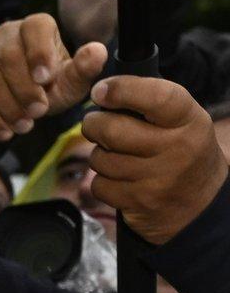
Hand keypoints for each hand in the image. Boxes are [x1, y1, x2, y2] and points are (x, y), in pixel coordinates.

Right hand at [0, 13, 106, 151]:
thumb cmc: (50, 88)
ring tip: (24, 127)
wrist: (16, 106)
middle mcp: (7, 32)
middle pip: (8, 55)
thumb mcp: (70, 82)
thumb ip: (84, 69)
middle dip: (23, 88)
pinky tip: (4, 133)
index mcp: (36, 26)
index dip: (38, 51)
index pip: (35, 28)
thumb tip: (97, 51)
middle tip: (39, 112)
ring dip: (7, 105)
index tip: (45, 78)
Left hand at [85, 75, 229, 245]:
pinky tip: (120, 179)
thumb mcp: (182, 120)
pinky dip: (102, 181)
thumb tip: (102, 91)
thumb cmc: (181, 148)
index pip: (156, 97)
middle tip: (95, 123)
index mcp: (188, 120)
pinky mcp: (139, 203)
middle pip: (112, 130)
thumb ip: (149, 102)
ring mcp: (157, 179)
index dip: (122, 90)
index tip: (100, 91)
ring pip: (100, 159)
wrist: (198, 201)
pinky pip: (98, 185)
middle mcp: (176, 149)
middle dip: (93, 124)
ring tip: (117, 155)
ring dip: (99, 155)